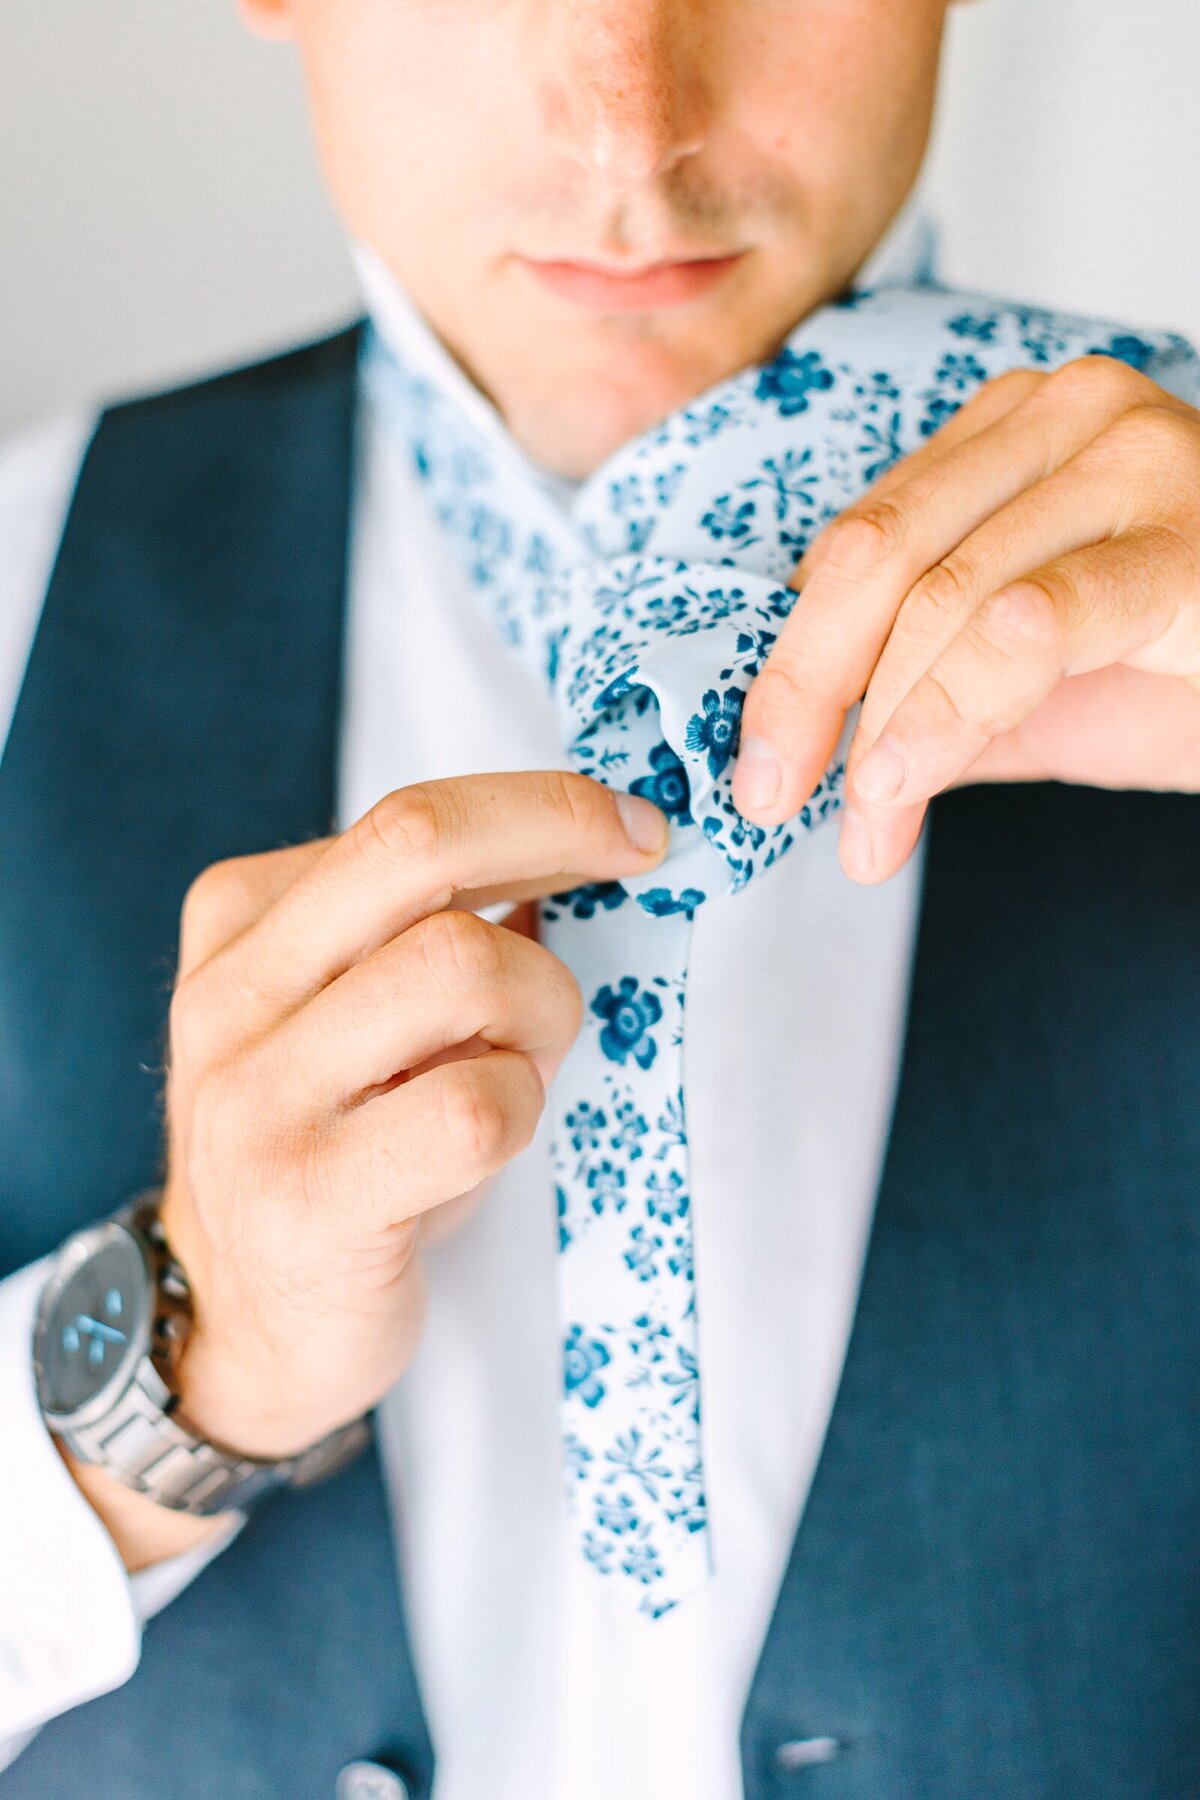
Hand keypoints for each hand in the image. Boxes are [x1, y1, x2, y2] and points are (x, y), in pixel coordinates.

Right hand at [156, 771, 665, 1464]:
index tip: (630, 824)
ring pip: (463, 967)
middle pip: (419, 848)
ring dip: (543, 1008)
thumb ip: (435, 925)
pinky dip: (522, 1107)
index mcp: (241, 923)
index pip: (406, 818)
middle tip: (638, 871)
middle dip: (559, 840)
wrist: (245, 1318)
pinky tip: (493, 1136)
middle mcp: (232, 995)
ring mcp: (261, 1096)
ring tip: (525, 1062)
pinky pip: (476, 1105)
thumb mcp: (362, 1012)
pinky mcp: (310, 1196)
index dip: (541, 807)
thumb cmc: (341, 1144)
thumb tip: (589, 840)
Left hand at [731, 355, 1199, 881]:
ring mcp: (1132, 465)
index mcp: (1014, 435)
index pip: (861, 541)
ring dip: (881, 732)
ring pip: (941, 597)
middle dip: (805, 691)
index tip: (764, 764)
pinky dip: (947, 713)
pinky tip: (906, 781)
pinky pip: (1024, 627)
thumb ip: (924, 698)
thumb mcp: (1029, 690)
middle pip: (878, 556)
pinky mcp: (1181, 547)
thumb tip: (812, 762)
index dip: (793, 659)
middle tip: (772, 795)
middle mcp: (1068, 420)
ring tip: (866, 828)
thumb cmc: (1185, 674)